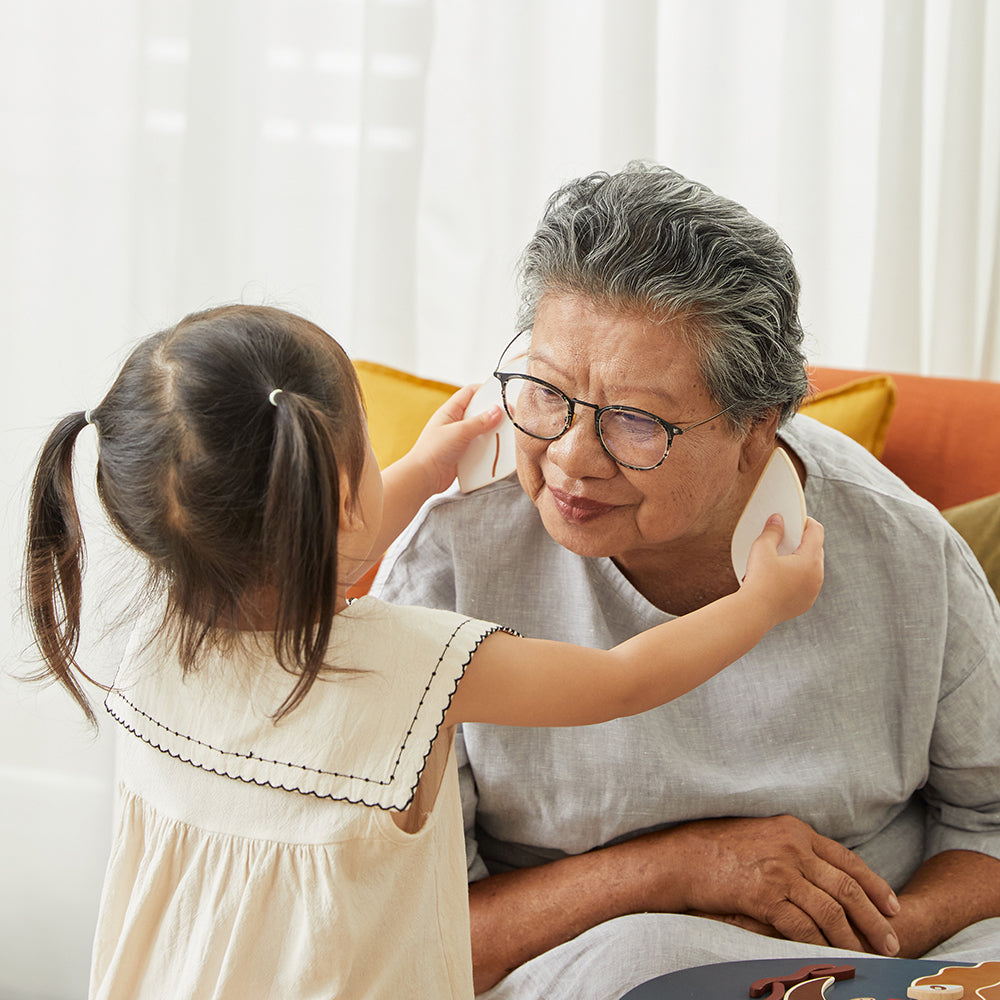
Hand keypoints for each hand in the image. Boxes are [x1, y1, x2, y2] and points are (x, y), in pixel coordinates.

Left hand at [407, 384, 503, 494]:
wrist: (423, 478)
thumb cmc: (432, 451)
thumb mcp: (459, 432)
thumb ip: (479, 421)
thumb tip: (497, 410)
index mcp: (450, 411)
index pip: (470, 393)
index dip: (485, 390)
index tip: (502, 393)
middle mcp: (455, 423)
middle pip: (479, 412)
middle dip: (494, 414)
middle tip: (509, 416)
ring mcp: (460, 439)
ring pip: (481, 431)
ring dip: (492, 433)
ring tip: (507, 434)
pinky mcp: (463, 454)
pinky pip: (480, 448)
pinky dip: (489, 449)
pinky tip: (499, 451)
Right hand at [660, 815, 900, 955]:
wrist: (684, 856)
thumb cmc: (719, 848)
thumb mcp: (763, 836)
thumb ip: (793, 849)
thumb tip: (821, 874)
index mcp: (795, 830)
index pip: (847, 860)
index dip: (876, 886)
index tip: (894, 907)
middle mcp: (793, 847)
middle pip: (847, 887)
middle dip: (874, 918)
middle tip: (891, 941)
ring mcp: (779, 870)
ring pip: (830, 910)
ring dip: (852, 937)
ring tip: (865, 955)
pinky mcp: (764, 894)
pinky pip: (802, 925)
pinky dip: (819, 943)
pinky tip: (828, 956)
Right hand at [743, 515, 824, 624]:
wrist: (753, 612)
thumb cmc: (758, 580)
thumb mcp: (762, 549)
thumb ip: (773, 531)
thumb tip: (778, 519)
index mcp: (810, 560)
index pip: (816, 531)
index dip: (805, 521)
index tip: (793, 520)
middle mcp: (817, 576)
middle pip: (817, 549)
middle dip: (803, 541)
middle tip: (786, 537)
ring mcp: (813, 591)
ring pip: (813, 567)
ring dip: (802, 559)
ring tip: (783, 557)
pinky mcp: (806, 602)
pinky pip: (807, 583)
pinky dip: (799, 576)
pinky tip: (782, 576)